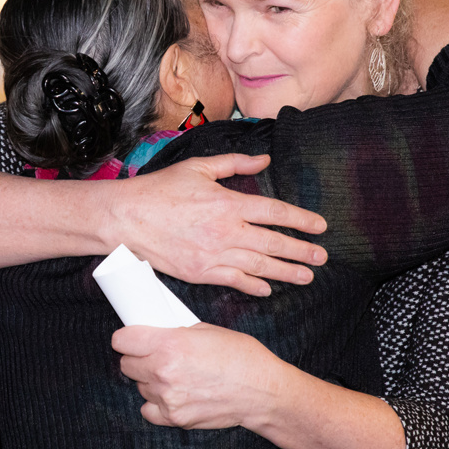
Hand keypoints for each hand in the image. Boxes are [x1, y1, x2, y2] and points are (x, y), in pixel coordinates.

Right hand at [108, 154, 326, 295]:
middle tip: (322, 257)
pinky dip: (253, 286)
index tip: (319, 227)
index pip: (275, 213)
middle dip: (301, 252)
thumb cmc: (159, 190)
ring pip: (259, 266)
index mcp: (228, 203)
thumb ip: (235, 164)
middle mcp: (225, 231)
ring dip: (286, 273)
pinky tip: (268, 288)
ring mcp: (213, 255)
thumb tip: (263, 160)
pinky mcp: (199, 273)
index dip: (301, 220)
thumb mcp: (198, 167)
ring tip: (307, 277)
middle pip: (273, 244)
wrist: (126, 219)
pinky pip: (234, 281)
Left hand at [112, 323, 281, 429]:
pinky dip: (157, 403)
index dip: (126, 338)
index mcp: (170, 344)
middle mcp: (163, 371)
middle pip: (127, 364)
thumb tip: (157, 335)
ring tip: (175, 376)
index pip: (122, 340)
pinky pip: (148, 409)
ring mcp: (168, 397)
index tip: (131, 339)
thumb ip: (176, 334)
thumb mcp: (206, 330)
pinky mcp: (174, 418)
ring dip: (150, 381)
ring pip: (139, 386)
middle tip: (156, 356)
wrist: (262, 391)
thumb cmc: (241, 356)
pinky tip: (174, 394)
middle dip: (138, 358)